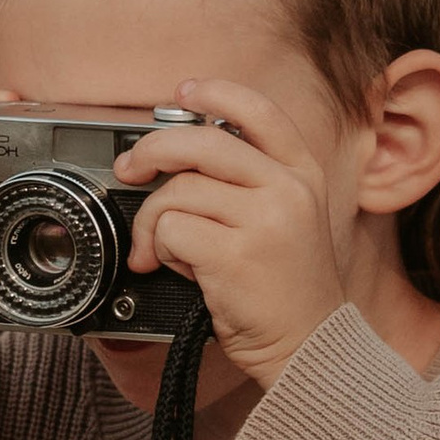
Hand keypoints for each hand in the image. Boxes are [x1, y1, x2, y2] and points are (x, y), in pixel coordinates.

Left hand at [111, 77, 348, 386]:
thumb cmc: (287, 289)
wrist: (310, 346)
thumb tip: (178, 155)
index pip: (259, 111)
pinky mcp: (235, 255)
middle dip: (150, 152)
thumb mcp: (288, 219)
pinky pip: (170, 231)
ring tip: (166, 251)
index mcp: (302, 173)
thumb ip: (249, 183)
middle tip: (129, 171)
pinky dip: (161, 251)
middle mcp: (287, 189)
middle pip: (201, 141)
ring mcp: (264, 220)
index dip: (217, 92)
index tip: (183, 92)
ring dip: (154, 223)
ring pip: (177, 192)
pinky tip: (184, 270)